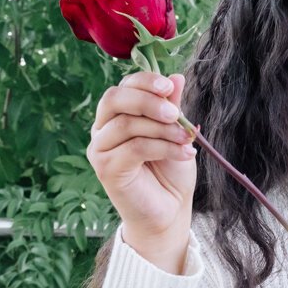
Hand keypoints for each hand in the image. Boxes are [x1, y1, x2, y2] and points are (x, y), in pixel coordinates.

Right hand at [87, 71, 195, 271]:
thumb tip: (176, 77)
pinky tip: (186, 154)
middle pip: (114, 99)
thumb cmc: (171, 171)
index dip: (145, 81)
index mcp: (117, 115)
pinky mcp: (106, 169)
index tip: (169, 86)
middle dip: (147, 100)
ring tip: (187, 139)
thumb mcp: (176, 132)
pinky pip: (134, 148)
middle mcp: (103, 129)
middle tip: (174, 112)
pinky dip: (163, 148)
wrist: (170, 210)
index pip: (123, 87)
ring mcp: (100, 149)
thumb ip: (172, 107)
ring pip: (126, 124)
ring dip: (161, 129)